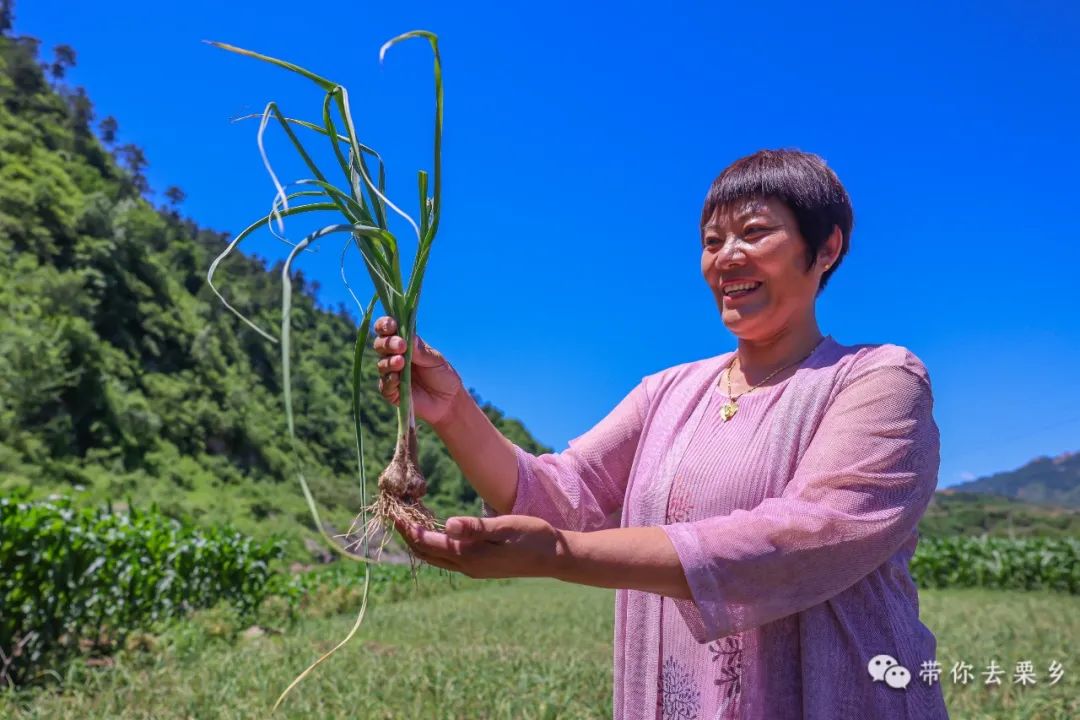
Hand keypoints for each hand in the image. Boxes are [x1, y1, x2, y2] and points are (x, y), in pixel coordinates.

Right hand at [373, 316, 462, 426]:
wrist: (449, 401)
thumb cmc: (443, 375)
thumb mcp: (436, 360)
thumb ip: (421, 351)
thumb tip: (408, 337)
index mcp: (404, 344)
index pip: (387, 330)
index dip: (385, 325)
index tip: (391, 325)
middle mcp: (394, 357)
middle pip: (380, 345)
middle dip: (388, 343)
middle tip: (400, 345)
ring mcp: (391, 374)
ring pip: (381, 365)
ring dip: (389, 361)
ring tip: (401, 361)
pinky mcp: (392, 392)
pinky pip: (385, 385)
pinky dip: (389, 380)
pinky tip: (396, 377)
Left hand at [395, 515, 566, 579]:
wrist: (555, 558)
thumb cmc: (534, 537)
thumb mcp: (506, 527)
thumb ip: (477, 527)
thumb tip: (448, 524)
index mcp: (470, 555)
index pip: (428, 542)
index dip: (408, 528)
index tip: (394, 512)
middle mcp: (467, 566)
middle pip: (425, 553)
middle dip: (407, 535)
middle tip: (394, 514)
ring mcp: (473, 569)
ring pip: (435, 557)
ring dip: (419, 541)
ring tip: (408, 521)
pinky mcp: (480, 567)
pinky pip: (447, 557)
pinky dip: (434, 545)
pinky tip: (434, 531)